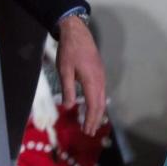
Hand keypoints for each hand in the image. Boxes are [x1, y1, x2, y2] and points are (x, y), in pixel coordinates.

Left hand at [57, 16, 106, 134]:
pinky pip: (101, 92)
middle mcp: (100, 81)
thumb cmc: (69, 51)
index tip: (87, 130)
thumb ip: (67, 89)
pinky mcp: (99, 73)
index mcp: (92, 82)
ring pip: (102, 99)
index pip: (93, 106)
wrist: (77, 33)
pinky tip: (92, 106)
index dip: (90, 119)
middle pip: (100, 105)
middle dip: (95, 119)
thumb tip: (68, 107)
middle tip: (89, 131)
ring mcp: (101, 77)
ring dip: (97, 112)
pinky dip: (97, 103)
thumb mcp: (64, 70)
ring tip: (91, 123)